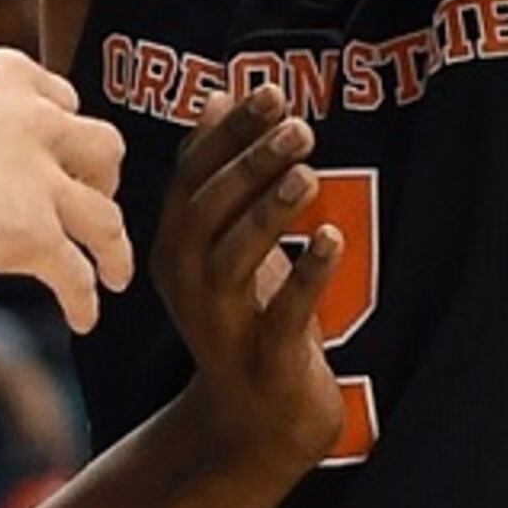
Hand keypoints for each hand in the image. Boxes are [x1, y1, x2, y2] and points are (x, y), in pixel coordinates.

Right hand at [0, 49, 131, 328]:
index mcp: (13, 79)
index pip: (61, 101)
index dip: (62, 131)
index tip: (59, 152)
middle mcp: (40, 124)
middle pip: (103, 149)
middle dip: (103, 175)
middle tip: (95, 197)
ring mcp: (41, 182)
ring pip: (106, 218)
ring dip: (116, 247)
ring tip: (117, 272)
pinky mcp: (32, 235)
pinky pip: (75, 273)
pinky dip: (86, 298)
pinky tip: (85, 317)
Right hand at [153, 86, 342, 473]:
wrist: (254, 417)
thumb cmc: (247, 313)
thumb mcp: (228, 240)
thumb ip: (220, 171)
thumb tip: (219, 94)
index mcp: (176, 246)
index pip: (191, 178)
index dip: (227, 134)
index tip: (268, 89)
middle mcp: (187, 282)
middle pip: (206, 214)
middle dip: (248, 165)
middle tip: (297, 126)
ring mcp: (221, 323)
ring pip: (233, 261)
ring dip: (269, 214)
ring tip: (307, 173)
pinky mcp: (263, 358)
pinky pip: (280, 314)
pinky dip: (306, 275)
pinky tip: (331, 238)